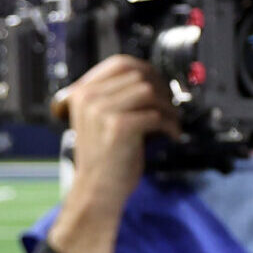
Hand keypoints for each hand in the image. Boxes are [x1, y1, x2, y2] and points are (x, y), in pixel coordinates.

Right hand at [56, 55, 179, 214]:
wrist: (97, 190)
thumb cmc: (106, 157)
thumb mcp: (101, 119)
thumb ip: (116, 96)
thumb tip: (151, 77)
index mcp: (81, 92)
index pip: (120, 63)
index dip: (147, 70)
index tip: (161, 85)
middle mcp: (88, 98)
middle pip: (139, 75)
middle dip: (162, 90)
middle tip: (170, 107)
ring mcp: (101, 111)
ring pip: (149, 91)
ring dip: (168, 107)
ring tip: (171, 123)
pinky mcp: (119, 126)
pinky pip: (156, 114)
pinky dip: (170, 125)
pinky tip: (171, 135)